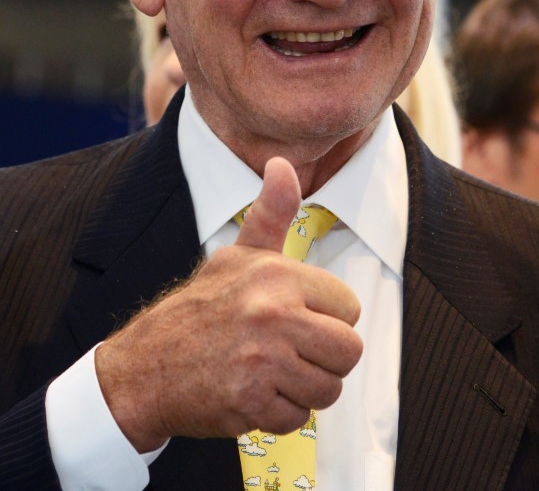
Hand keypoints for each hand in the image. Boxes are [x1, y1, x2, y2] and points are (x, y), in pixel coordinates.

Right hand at [95, 157, 362, 451]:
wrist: (145, 366)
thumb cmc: (199, 309)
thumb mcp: (237, 255)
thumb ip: (272, 213)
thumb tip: (281, 164)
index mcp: (277, 275)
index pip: (349, 307)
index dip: (325, 318)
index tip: (297, 319)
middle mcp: (273, 313)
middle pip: (349, 351)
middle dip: (324, 358)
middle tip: (290, 353)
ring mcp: (263, 359)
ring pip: (329, 388)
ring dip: (303, 388)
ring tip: (272, 372)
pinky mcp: (250, 401)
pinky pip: (297, 418)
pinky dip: (278, 413)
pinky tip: (253, 392)